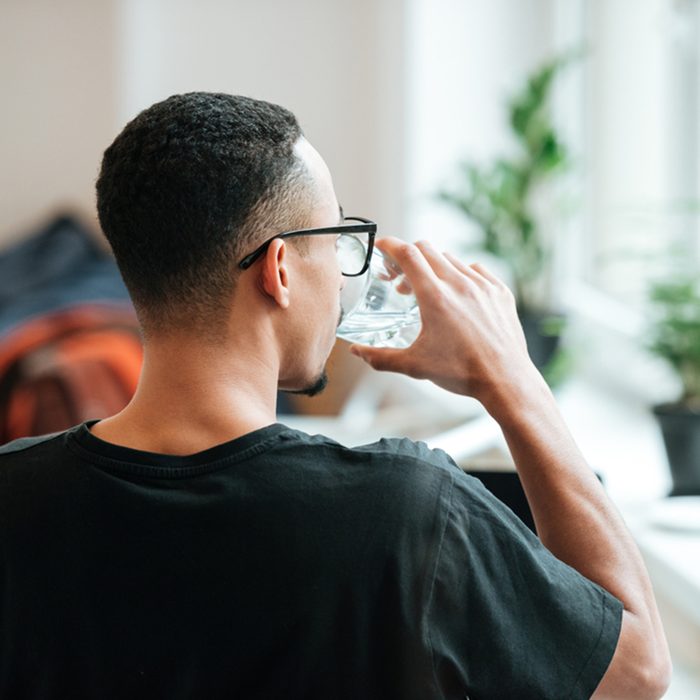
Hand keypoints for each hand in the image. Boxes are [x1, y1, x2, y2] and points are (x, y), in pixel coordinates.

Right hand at [349, 237, 540, 405]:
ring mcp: (483, 285)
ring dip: (433, 268)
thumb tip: (357, 353)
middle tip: (400, 281)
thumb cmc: (461, 373)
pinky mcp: (500, 291)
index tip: (381, 246)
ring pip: (451, 259)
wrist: (505, 379)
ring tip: (428, 292)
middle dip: (408, 259)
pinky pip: (476, 269)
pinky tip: (457, 295)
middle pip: (426, 250)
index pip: (407, 255)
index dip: (390, 245)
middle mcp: (459, 284)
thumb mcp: (414, 365)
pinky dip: (461, 275)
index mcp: (435, 297)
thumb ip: (381, 357)